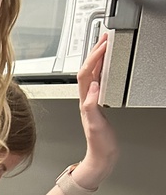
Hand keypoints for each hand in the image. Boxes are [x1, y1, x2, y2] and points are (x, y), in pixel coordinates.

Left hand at [72, 33, 118, 189]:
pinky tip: (109, 66)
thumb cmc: (98, 144)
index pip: (85, 73)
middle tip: (104, 37)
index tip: (102, 44)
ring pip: (93, 74)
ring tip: (106, 45)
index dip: (92, 57)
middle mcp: (87, 99)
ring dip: (98, 58)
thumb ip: (91, 106)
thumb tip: (92, 86)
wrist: (101, 157)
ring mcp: (92, 101)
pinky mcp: (99, 104)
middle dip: (94, 51)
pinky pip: (100, 81)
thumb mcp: (95, 124)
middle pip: (87, 69)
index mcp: (85, 101)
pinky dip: (104, 69)